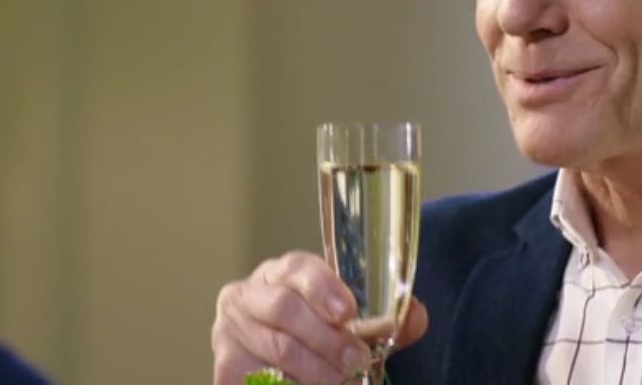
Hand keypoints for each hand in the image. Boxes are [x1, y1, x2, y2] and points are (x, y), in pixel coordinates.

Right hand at [213, 251, 428, 383]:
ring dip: (314, 370)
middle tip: (356, 360)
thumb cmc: (313, 334)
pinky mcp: (225, 366)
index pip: (298, 268)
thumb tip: (416, 317)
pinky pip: (260, 377)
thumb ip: (381, 322)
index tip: (347, 313)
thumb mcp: (346, 324)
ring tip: (341, 382)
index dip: (323, 287)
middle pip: (285, 309)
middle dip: (326, 338)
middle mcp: (249, 294)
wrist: (271, 359)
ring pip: (276, 348)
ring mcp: (230, 330)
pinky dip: (291, 384)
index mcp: (281, 273)